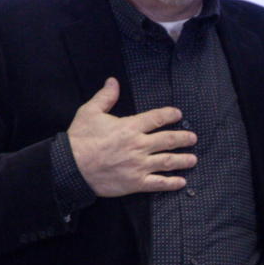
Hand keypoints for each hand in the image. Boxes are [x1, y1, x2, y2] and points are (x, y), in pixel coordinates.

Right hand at [67, 78, 196, 195]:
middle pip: (169, 140)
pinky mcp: (135, 182)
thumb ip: (105, 97)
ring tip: (193, 159)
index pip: (157, 118)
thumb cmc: (79, 139)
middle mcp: (139, 145)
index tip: (178, 114)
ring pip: (168, 162)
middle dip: (183, 139)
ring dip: (183, 160)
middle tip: (193, 138)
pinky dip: (172, 183)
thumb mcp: (90, 112)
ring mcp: (139, 165)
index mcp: (130, 127)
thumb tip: (113, 81)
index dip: (170, 115)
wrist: (70, 167)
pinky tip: (181, 182)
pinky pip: (158, 183)